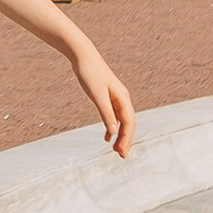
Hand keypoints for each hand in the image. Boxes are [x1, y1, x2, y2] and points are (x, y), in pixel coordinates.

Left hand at [71, 42, 134, 158]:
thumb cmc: (90, 73)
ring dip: (120, 135)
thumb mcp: (97, 95)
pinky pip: (113, 116)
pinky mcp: (107, 97)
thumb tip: (114, 133)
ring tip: (115, 150)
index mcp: (122, 98)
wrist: (83, 56)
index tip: (121, 152)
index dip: (127, 138)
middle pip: (128, 123)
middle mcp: (122, 98)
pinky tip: (106, 137)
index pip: (129, 123)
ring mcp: (115, 98)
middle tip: (121, 156)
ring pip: (121, 121)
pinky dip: (111, 127)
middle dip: (126, 140)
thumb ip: (106, 114)